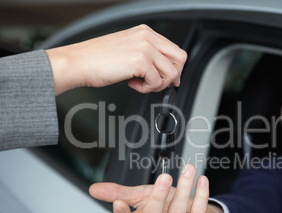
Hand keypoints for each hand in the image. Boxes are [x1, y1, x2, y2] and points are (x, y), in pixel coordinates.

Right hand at [46, 24, 186, 94]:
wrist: (79, 62)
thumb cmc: (98, 58)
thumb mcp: (128, 48)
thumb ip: (148, 54)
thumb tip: (164, 69)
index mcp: (145, 32)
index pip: (174, 49)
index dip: (175, 67)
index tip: (170, 78)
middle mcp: (147, 37)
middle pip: (180, 59)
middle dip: (172, 76)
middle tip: (158, 84)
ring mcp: (145, 48)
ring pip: (170, 73)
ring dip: (157, 84)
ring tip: (141, 84)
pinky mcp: (140, 62)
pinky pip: (156, 82)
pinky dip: (146, 89)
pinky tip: (132, 84)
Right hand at [89, 164, 225, 212]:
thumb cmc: (168, 206)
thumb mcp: (143, 197)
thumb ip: (120, 193)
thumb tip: (94, 189)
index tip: (119, 203)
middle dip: (158, 196)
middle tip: (164, 176)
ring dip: (184, 188)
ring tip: (188, 170)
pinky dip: (201, 195)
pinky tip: (201, 181)